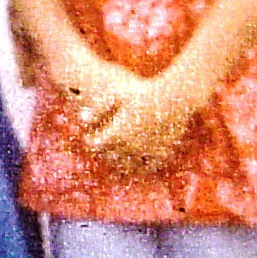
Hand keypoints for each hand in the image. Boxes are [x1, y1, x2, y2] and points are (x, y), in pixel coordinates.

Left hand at [85, 67, 203, 173]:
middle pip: (111, 156)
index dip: (91, 141)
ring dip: (123, 162)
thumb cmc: (145, 91)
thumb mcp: (117, 93)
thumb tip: (81, 118)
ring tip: (121, 155)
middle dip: (105, 152)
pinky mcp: (163, 153)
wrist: (175, 98)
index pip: (96, 145)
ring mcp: (147, 152)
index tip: (90, 137)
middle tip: (103, 147)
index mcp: (116, 134)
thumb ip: (98, 107)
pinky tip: (142, 159)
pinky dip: (144, 165)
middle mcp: (130, 147)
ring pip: (130, 166)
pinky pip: (150, 166)